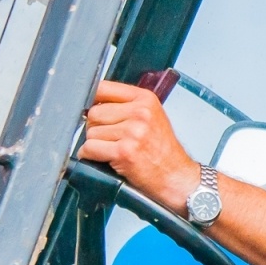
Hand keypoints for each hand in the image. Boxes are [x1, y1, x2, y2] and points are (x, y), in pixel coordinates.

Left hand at [79, 80, 197, 211]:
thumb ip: (126, 106)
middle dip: (96, 127)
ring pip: (90, 132)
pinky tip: (104, 159)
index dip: (93, 101)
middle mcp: (140, 112)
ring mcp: (132, 132)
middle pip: (94, 112)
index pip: (103, 88)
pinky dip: (90, 156)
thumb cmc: (162, 150)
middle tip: (110, 138)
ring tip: (113, 150)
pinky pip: (90, 149)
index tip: (95, 112)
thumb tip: (93, 104)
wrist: (176, 176)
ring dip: (95, 144)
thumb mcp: (151, 117)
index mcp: (145, 99)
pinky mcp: (124, 151)